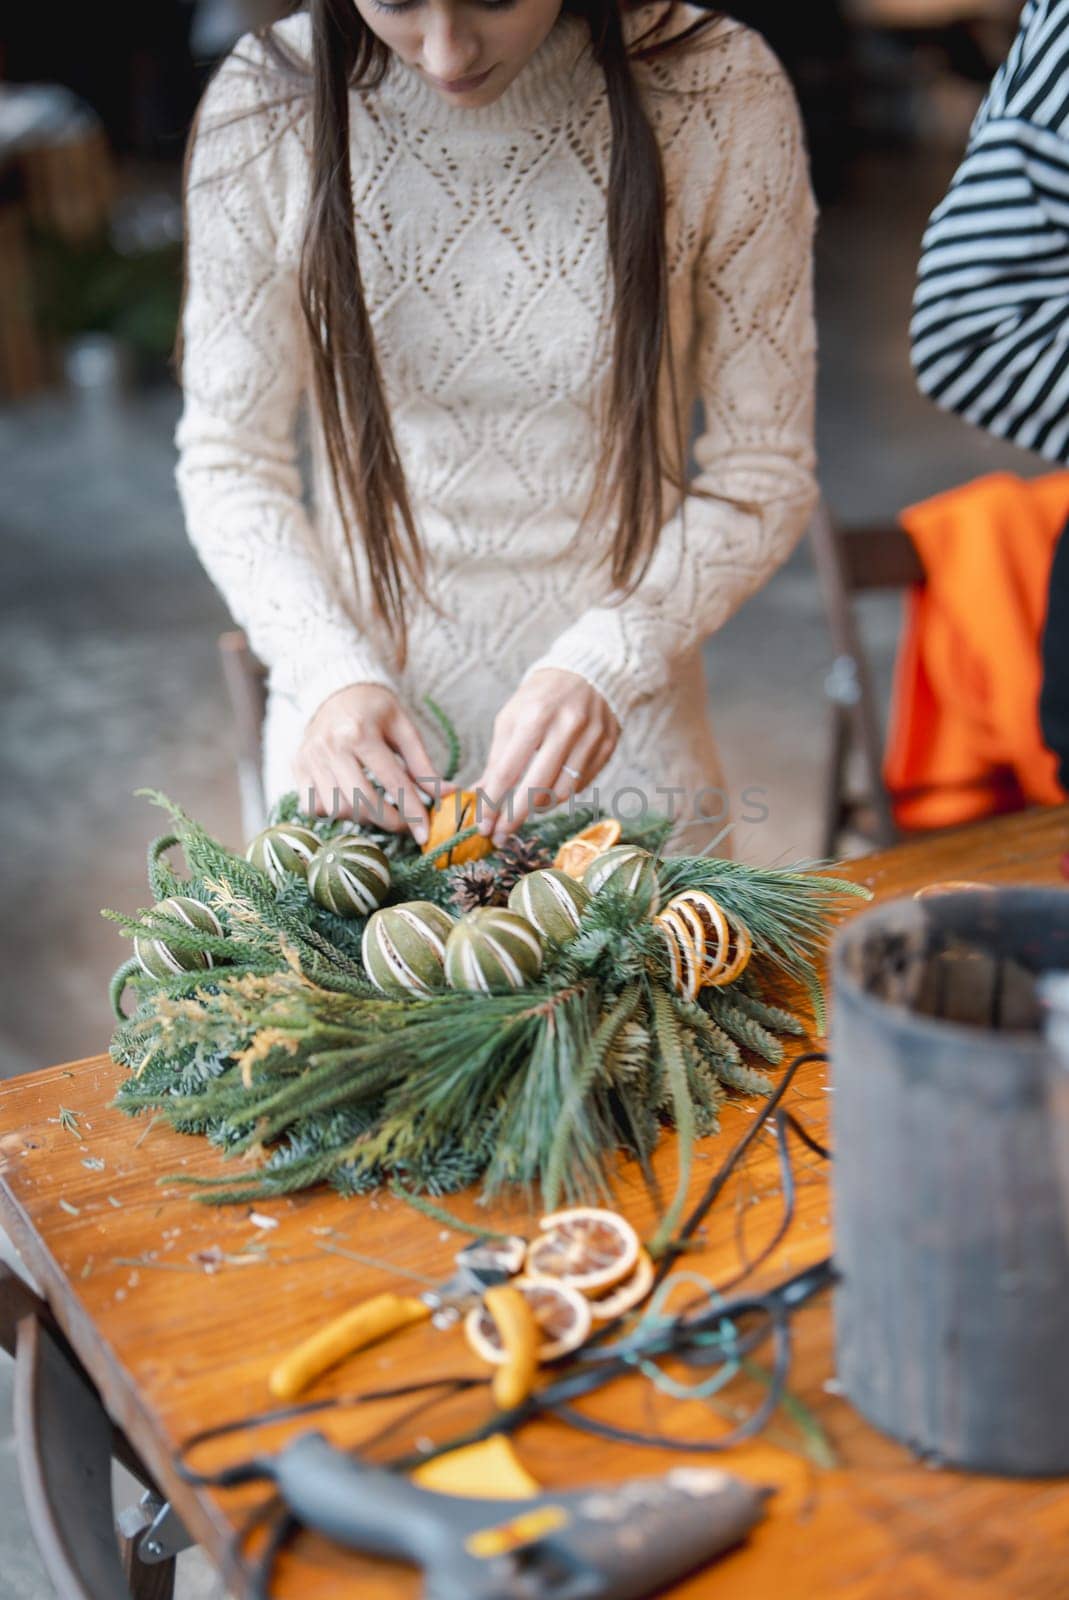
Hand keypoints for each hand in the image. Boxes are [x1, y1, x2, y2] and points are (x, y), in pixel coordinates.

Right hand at [293, 684, 452, 843]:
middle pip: (362, 802)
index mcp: (360, 732)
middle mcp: (330, 746)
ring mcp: (310, 758)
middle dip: (389, 821)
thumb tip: (447, 795)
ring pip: (338, 809)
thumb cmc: (376, 710)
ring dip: (364, 818)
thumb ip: (423, 765)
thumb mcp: (404, 729)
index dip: (412, 813)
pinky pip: (315, 807)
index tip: (426, 835)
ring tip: (380, 809)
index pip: (393, 783)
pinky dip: (334, 812)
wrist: (336, 690)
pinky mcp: (297, 767)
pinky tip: (350, 801)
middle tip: (405, 826)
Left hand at [474, 669, 618, 845]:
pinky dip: (561, 795)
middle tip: (501, 835)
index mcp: (534, 716)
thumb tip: (481, 794)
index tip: (484, 826)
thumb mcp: (511, 717)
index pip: (508, 771)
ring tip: (525, 810)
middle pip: (538, 788)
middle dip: (515, 817)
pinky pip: (582, 784)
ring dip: (539, 808)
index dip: (493, 803)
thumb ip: (497, 757)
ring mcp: (591, 737)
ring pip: (563, 792)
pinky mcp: (608, 746)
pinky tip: (549, 794)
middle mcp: (566, 727)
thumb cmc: (540, 696)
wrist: (588, 670)